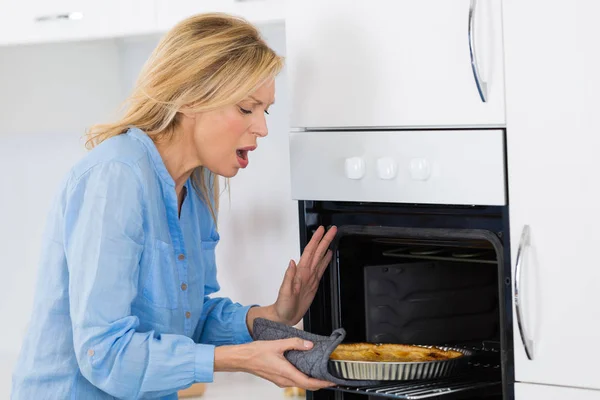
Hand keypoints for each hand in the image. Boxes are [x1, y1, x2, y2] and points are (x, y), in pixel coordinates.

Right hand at [214, 338, 334, 389]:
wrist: (242, 358)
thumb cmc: (256, 353)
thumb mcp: (277, 344)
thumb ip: (295, 343)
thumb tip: (309, 344)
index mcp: (286, 372)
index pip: (308, 382)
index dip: (322, 383)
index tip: (331, 382)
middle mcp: (284, 380)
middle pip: (306, 385)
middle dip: (320, 383)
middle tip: (329, 378)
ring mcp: (280, 380)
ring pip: (300, 384)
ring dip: (311, 381)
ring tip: (320, 372)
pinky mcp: (277, 378)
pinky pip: (293, 381)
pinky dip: (302, 378)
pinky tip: (304, 369)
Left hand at [273, 225, 337, 325]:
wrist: (283, 317)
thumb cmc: (282, 305)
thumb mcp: (284, 292)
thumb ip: (288, 277)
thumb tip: (292, 262)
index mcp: (300, 273)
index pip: (309, 252)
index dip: (316, 240)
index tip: (322, 231)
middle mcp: (305, 273)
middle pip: (317, 252)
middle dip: (324, 240)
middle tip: (332, 229)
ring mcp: (310, 278)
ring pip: (320, 258)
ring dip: (326, 247)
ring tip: (331, 238)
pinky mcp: (313, 284)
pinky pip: (321, 269)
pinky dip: (326, 261)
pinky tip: (329, 255)